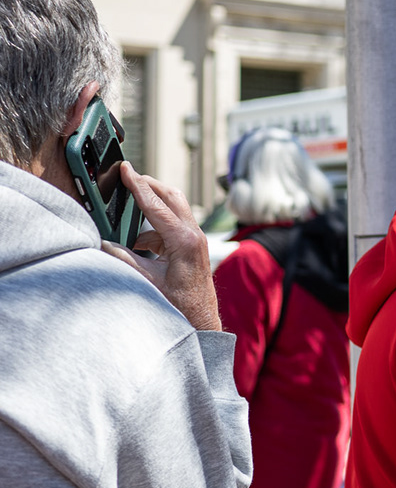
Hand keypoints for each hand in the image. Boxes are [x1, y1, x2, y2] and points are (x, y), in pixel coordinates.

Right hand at [100, 164, 221, 331]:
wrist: (201, 319)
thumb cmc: (179, 305)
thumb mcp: (146, 281)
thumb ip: (123, 259)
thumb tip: (101, 242)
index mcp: (185, 240)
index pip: (157, 204)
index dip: (138, 185)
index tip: (125, 168)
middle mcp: (195, 235)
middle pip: (171, 197)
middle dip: (149, 184)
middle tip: (127, 175)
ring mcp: (196, 239)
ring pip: (174, 208)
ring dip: (152, 203)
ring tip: (129, 201)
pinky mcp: (192, 245)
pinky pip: (171, 225)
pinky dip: (154, 225)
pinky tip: (137, 239)